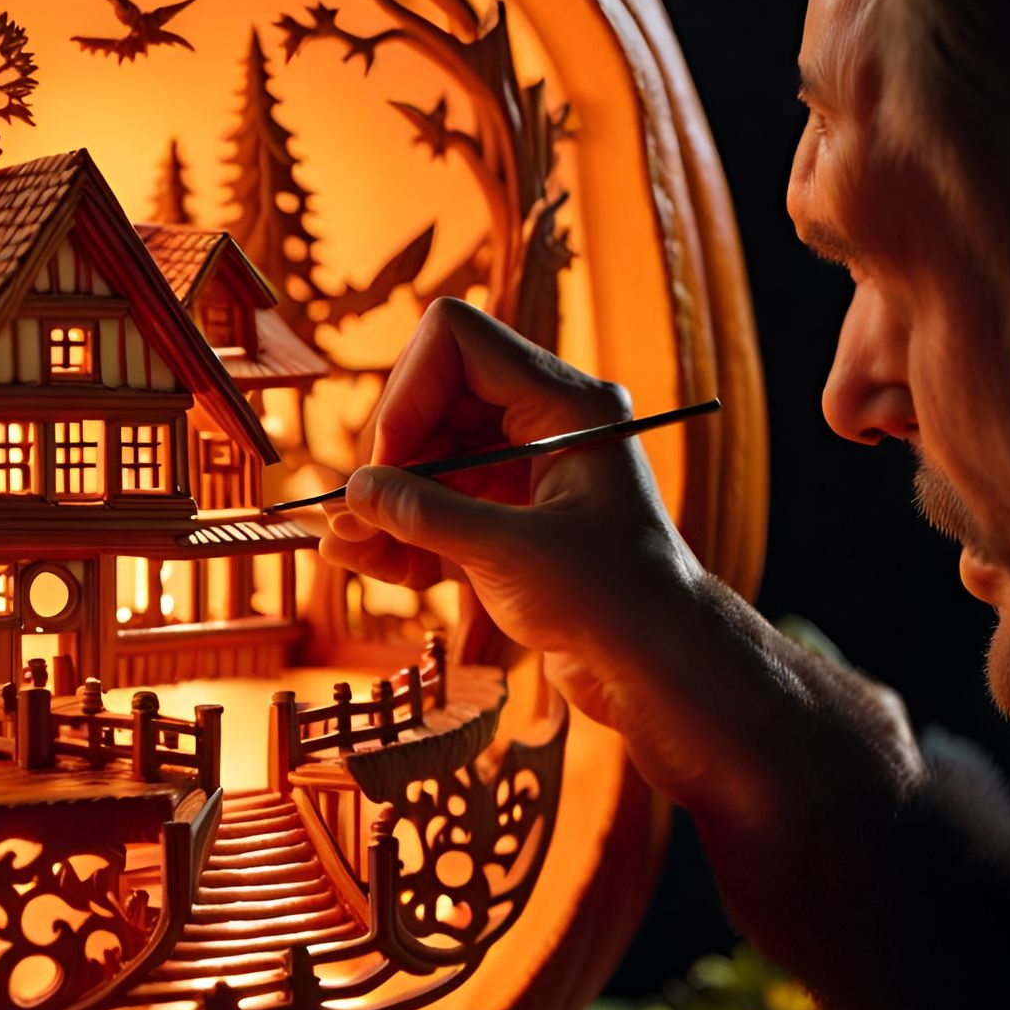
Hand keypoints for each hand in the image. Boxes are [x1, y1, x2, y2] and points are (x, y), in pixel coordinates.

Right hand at [321, 298, 705, 750]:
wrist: (664, 668)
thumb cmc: (614, 604)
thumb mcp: (510, 555)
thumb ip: (425, 516)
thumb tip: (354, 491)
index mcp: (564, 403)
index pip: (457, 341)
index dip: (407, 392)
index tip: (387, 464)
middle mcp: (544, 424)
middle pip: (433, 398)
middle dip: (389, 457)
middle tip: (357, 514)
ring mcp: (525, 471)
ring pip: (430, 456)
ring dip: (387, 502)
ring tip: (346, 549)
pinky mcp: (513, 518)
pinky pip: (442, 502)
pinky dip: (407, 531)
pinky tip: (371, 563)